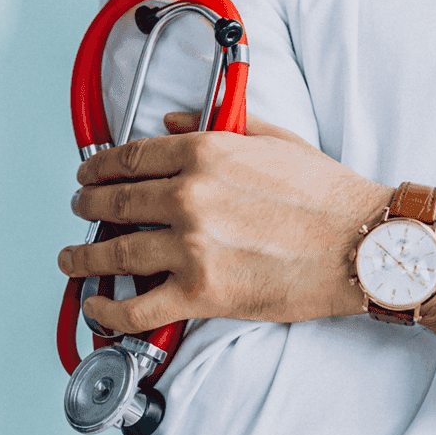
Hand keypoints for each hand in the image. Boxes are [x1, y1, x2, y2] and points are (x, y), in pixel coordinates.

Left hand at [58, 112, 393, 332]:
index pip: (132, 158)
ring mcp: (192, 248)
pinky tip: (97, 308)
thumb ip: (219, 125)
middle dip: (88, 205)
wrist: (362, 245)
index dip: (99, 166)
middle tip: (80, 209)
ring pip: (115, 254)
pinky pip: (138, 308)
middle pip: (115, 201)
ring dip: (84, 256)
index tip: (89, 173)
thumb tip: (172, 121)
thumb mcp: (275, 141)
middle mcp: (190, 197)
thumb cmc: (327, 195)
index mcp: (206, 154)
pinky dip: (109, 312)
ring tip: (73, 258)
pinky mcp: (202, 294)